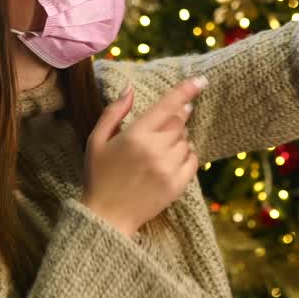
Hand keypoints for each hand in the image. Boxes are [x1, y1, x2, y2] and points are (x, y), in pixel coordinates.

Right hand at [80, 76, 207, 236]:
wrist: (107, 217)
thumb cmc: (99, 176)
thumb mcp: (97, 141)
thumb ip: (114, 112)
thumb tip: (129, 88)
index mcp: (135, 135)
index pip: (167, 105)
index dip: (186, 90)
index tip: (201, 80)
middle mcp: (155, 150)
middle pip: (179, 121)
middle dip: (176, 116)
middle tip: (164, 124)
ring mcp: (168, 168)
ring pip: (186, 140)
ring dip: (178, 139)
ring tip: (158, 150)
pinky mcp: (177, 185)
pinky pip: (193, 160)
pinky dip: (187, 155)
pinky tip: (171, 159)